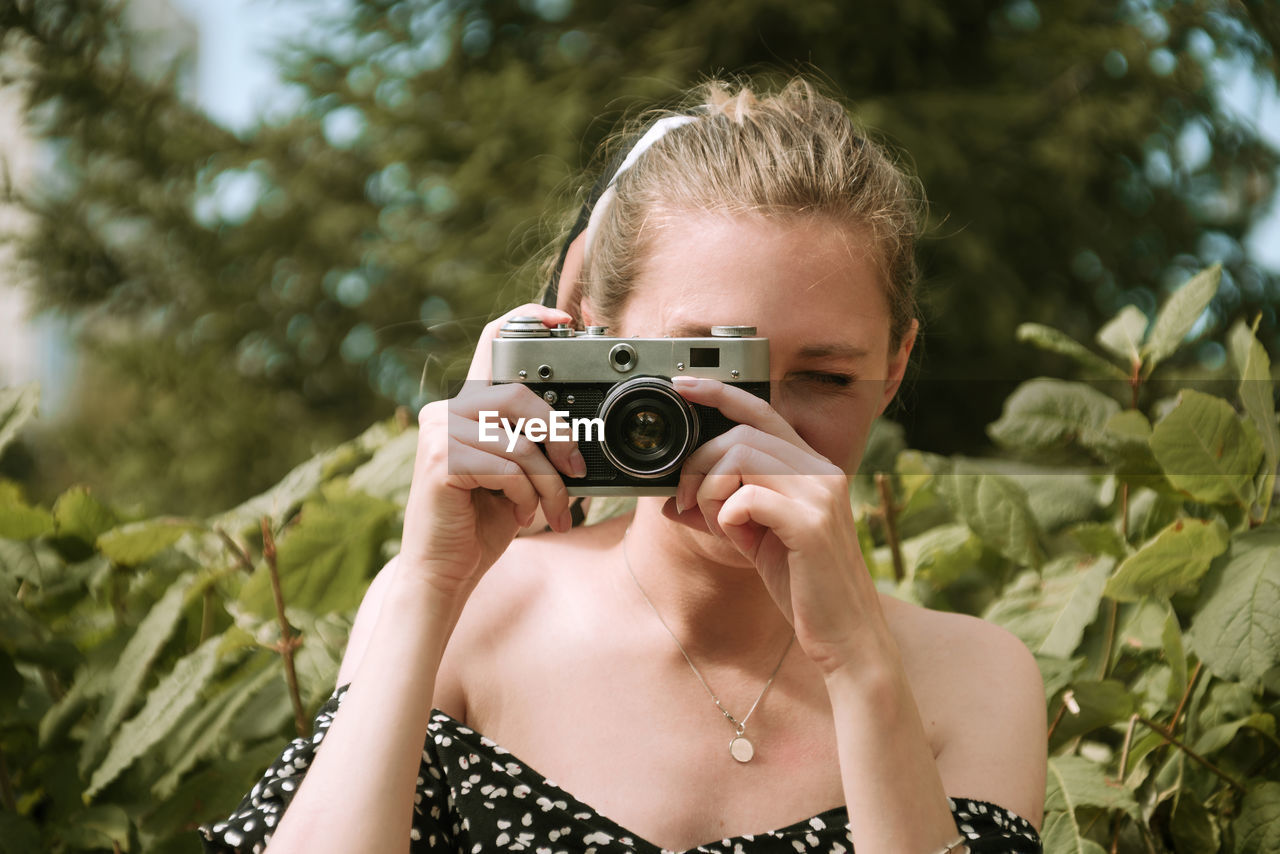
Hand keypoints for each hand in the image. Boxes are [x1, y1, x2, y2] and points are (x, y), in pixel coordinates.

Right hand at [399, 304, 585, 604]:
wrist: (445, 572)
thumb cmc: (482, 522)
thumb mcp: (515, 472)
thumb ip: (532, 441)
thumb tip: (577, 430)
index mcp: (466, 406)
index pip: (492, 342)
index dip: (527, 320)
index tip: (564, 319)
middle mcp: (447, 410)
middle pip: (521, 397)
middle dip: (561, 438)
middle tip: (578, 472)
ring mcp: (439, 433)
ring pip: (520, 442)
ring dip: (548, 484)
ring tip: (552, 511)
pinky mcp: (441, 462)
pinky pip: (507, 468)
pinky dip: (526, 498)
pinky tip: (520, 517)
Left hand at [666, 376, 888, 674]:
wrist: (845, 635)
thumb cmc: (804, 588)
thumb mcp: (754, 541)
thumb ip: (721, 512)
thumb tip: (670, 499)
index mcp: (810, 466)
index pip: (761, 411)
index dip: (719, 392)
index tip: (682, 385)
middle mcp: (820, 470)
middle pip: (738, 435)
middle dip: (699, 465)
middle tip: (689, 503)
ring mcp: (820, 493)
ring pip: (739, 458)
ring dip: (711, 492)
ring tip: (719, 526)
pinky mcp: (812, 523)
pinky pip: (747, 497)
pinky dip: (728, 517)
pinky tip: (741, 541)